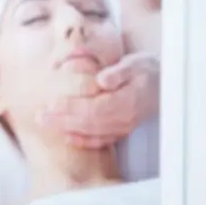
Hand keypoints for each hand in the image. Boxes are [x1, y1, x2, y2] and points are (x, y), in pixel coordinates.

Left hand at [38, 52, 160, 147]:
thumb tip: (101, 80)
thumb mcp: (136, 64)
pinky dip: (83, 140)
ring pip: (92, 133)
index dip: (72, 108)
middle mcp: (125, 118)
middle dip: (62, 121)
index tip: (52, 104)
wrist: (166, 84)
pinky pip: (100, 140)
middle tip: (40, 117)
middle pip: (89, 123)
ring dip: (67, 129)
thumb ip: (118, 72)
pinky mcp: (121, 131)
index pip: (94, 109)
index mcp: (128, 100)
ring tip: (45, 123)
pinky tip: (66, 137)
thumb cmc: (146, 70)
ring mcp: (123, 127)